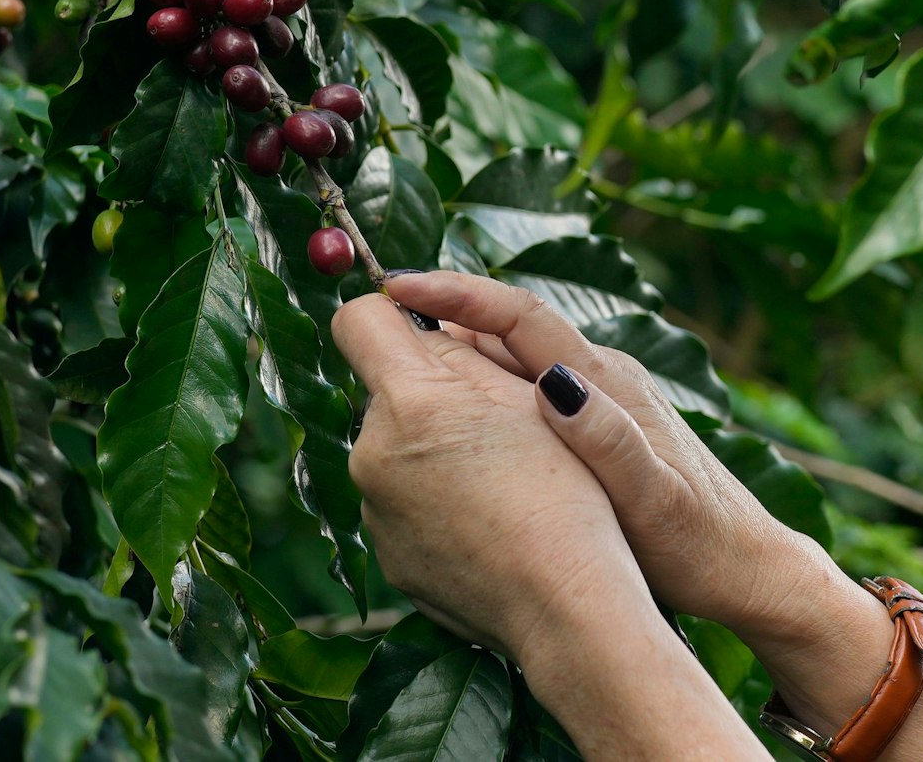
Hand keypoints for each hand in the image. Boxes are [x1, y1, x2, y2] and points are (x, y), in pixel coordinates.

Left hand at [329, 290, 651, 661]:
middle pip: (384, 393)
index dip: (392, 313)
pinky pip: (403, 505)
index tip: (426, 326)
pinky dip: (435, 502)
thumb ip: (462, 351)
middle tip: (494, 421)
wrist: (565, 609)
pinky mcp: (388, 557)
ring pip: (395, 451)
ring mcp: (374, 513)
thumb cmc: (564, 496)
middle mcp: (371, 455)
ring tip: (498, 481)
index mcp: (407, 404)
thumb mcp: (526, 399)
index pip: (357, 321)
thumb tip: (422, 325)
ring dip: (431, 450)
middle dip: (427, 393)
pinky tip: (487, 523)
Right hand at [333, 288, 774, 760]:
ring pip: (510, 361)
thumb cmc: (696, 542)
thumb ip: (608, 441)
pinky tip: (447, 420)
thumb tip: (555, 382)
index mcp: (605, 383)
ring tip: (391, 366)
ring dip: (454, 355)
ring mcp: (597, 400)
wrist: (745, 567)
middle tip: (373, 323)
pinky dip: (477, 391)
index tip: (398, 288)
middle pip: (507, 329)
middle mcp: (600, 378)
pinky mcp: (593, 426)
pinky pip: (519, 392)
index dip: (456, 294)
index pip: (519, 314)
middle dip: (441, 316)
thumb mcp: (652, 500)